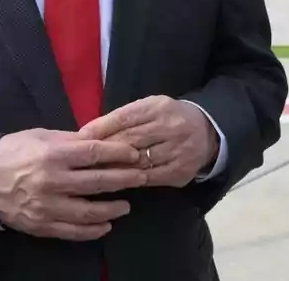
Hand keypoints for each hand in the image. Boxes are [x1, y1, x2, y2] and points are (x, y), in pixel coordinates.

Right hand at [0, 128, 146, 240]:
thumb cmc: (12, 152)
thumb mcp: (40, 136)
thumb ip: (69, 140)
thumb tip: (98, 141)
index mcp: (53, 153)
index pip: (94, 153)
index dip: (118, 153)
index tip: (134, 153)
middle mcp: (53, 180)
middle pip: (98, 181)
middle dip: (124, 179)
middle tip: (142, 177)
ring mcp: (48, 205)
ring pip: (89, 210)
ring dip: (112, 208)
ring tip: (126, 205)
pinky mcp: (42, 225)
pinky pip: (74, 231)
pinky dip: (93, 229)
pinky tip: (106, 225)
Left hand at [77, 96, 217, 187]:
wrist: (207, 132)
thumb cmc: (167, 118)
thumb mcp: (148, 108)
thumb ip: (122, 118)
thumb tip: (88, 132)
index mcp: (158, 107)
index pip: (125, 117)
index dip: (101, 128)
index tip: (81, 137)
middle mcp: (170, 127)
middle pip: (130, 140)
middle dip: (104, 150)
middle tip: (82, 159)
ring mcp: (178, 151)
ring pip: (139, 162)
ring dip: (114, 168)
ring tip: (94, 172)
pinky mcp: (180, 171)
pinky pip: (150, 178)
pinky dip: (132, 179)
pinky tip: (117, 181)